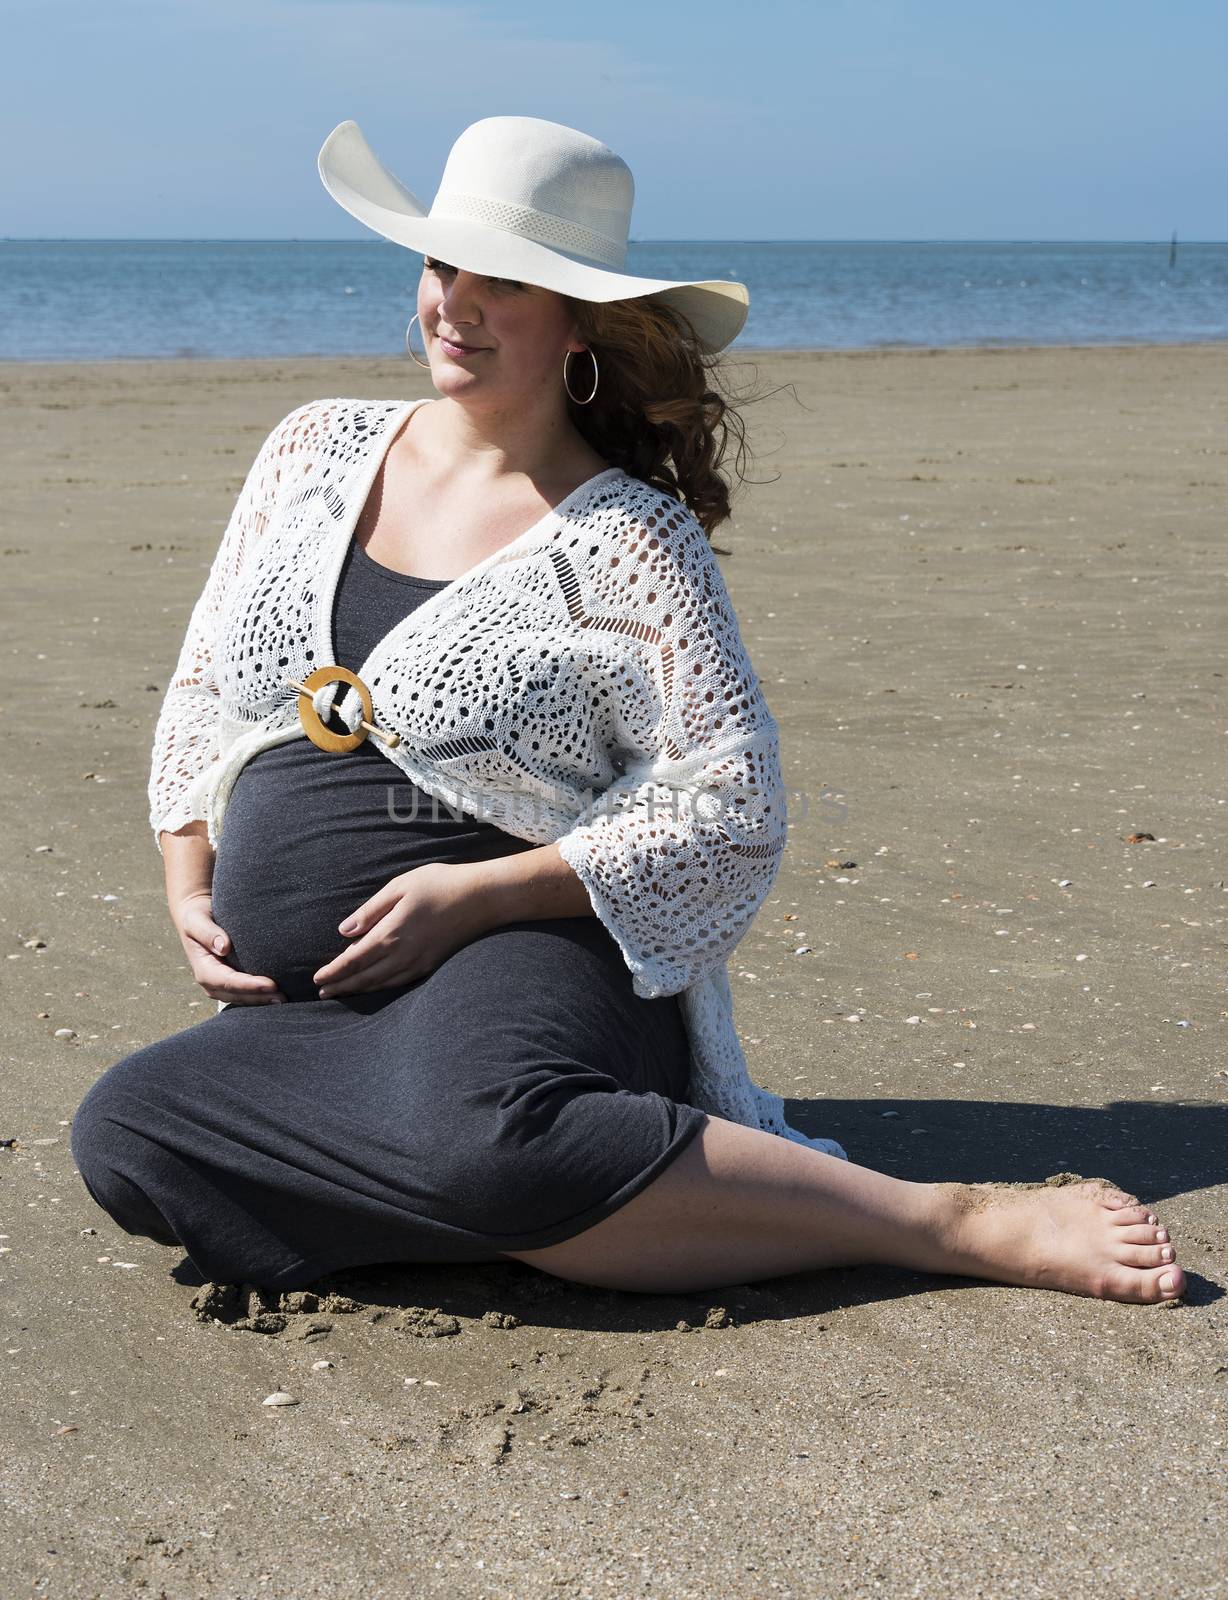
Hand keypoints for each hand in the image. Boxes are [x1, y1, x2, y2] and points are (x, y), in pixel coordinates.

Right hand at [172, 890, 286, 1004]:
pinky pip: (244, 993)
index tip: (271, 985)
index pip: (228, 982)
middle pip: (237, 995)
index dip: (249, 986)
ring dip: (261, 1000)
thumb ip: (208, 933)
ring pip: (242, 998)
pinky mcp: (230, 981)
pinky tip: (276, 994)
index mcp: (203, 969)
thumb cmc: (197, 916)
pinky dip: (259, 995)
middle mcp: (211, 981)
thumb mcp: (196, 920)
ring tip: (284, 999)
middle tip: (283, 997)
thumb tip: (224, 947)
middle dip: (259, 997)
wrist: (196, 916)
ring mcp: (220, 984)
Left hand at [312, 862, 491, 998]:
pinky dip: (381, 987)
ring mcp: (418, 962)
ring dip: (359, 989)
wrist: (482, 898)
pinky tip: (375, 985)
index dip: (333, 972)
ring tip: (343, 992)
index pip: (353, 960)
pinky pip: (399, 982)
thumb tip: (344, 931)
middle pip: (364, 977)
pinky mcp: (431, 965)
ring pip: (381, 983)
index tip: (317, 979)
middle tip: (323, 993)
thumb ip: (370, 910)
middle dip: (341, 986)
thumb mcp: (400, 887)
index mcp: (390, 934)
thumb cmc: (439, 884)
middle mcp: (402, 954)